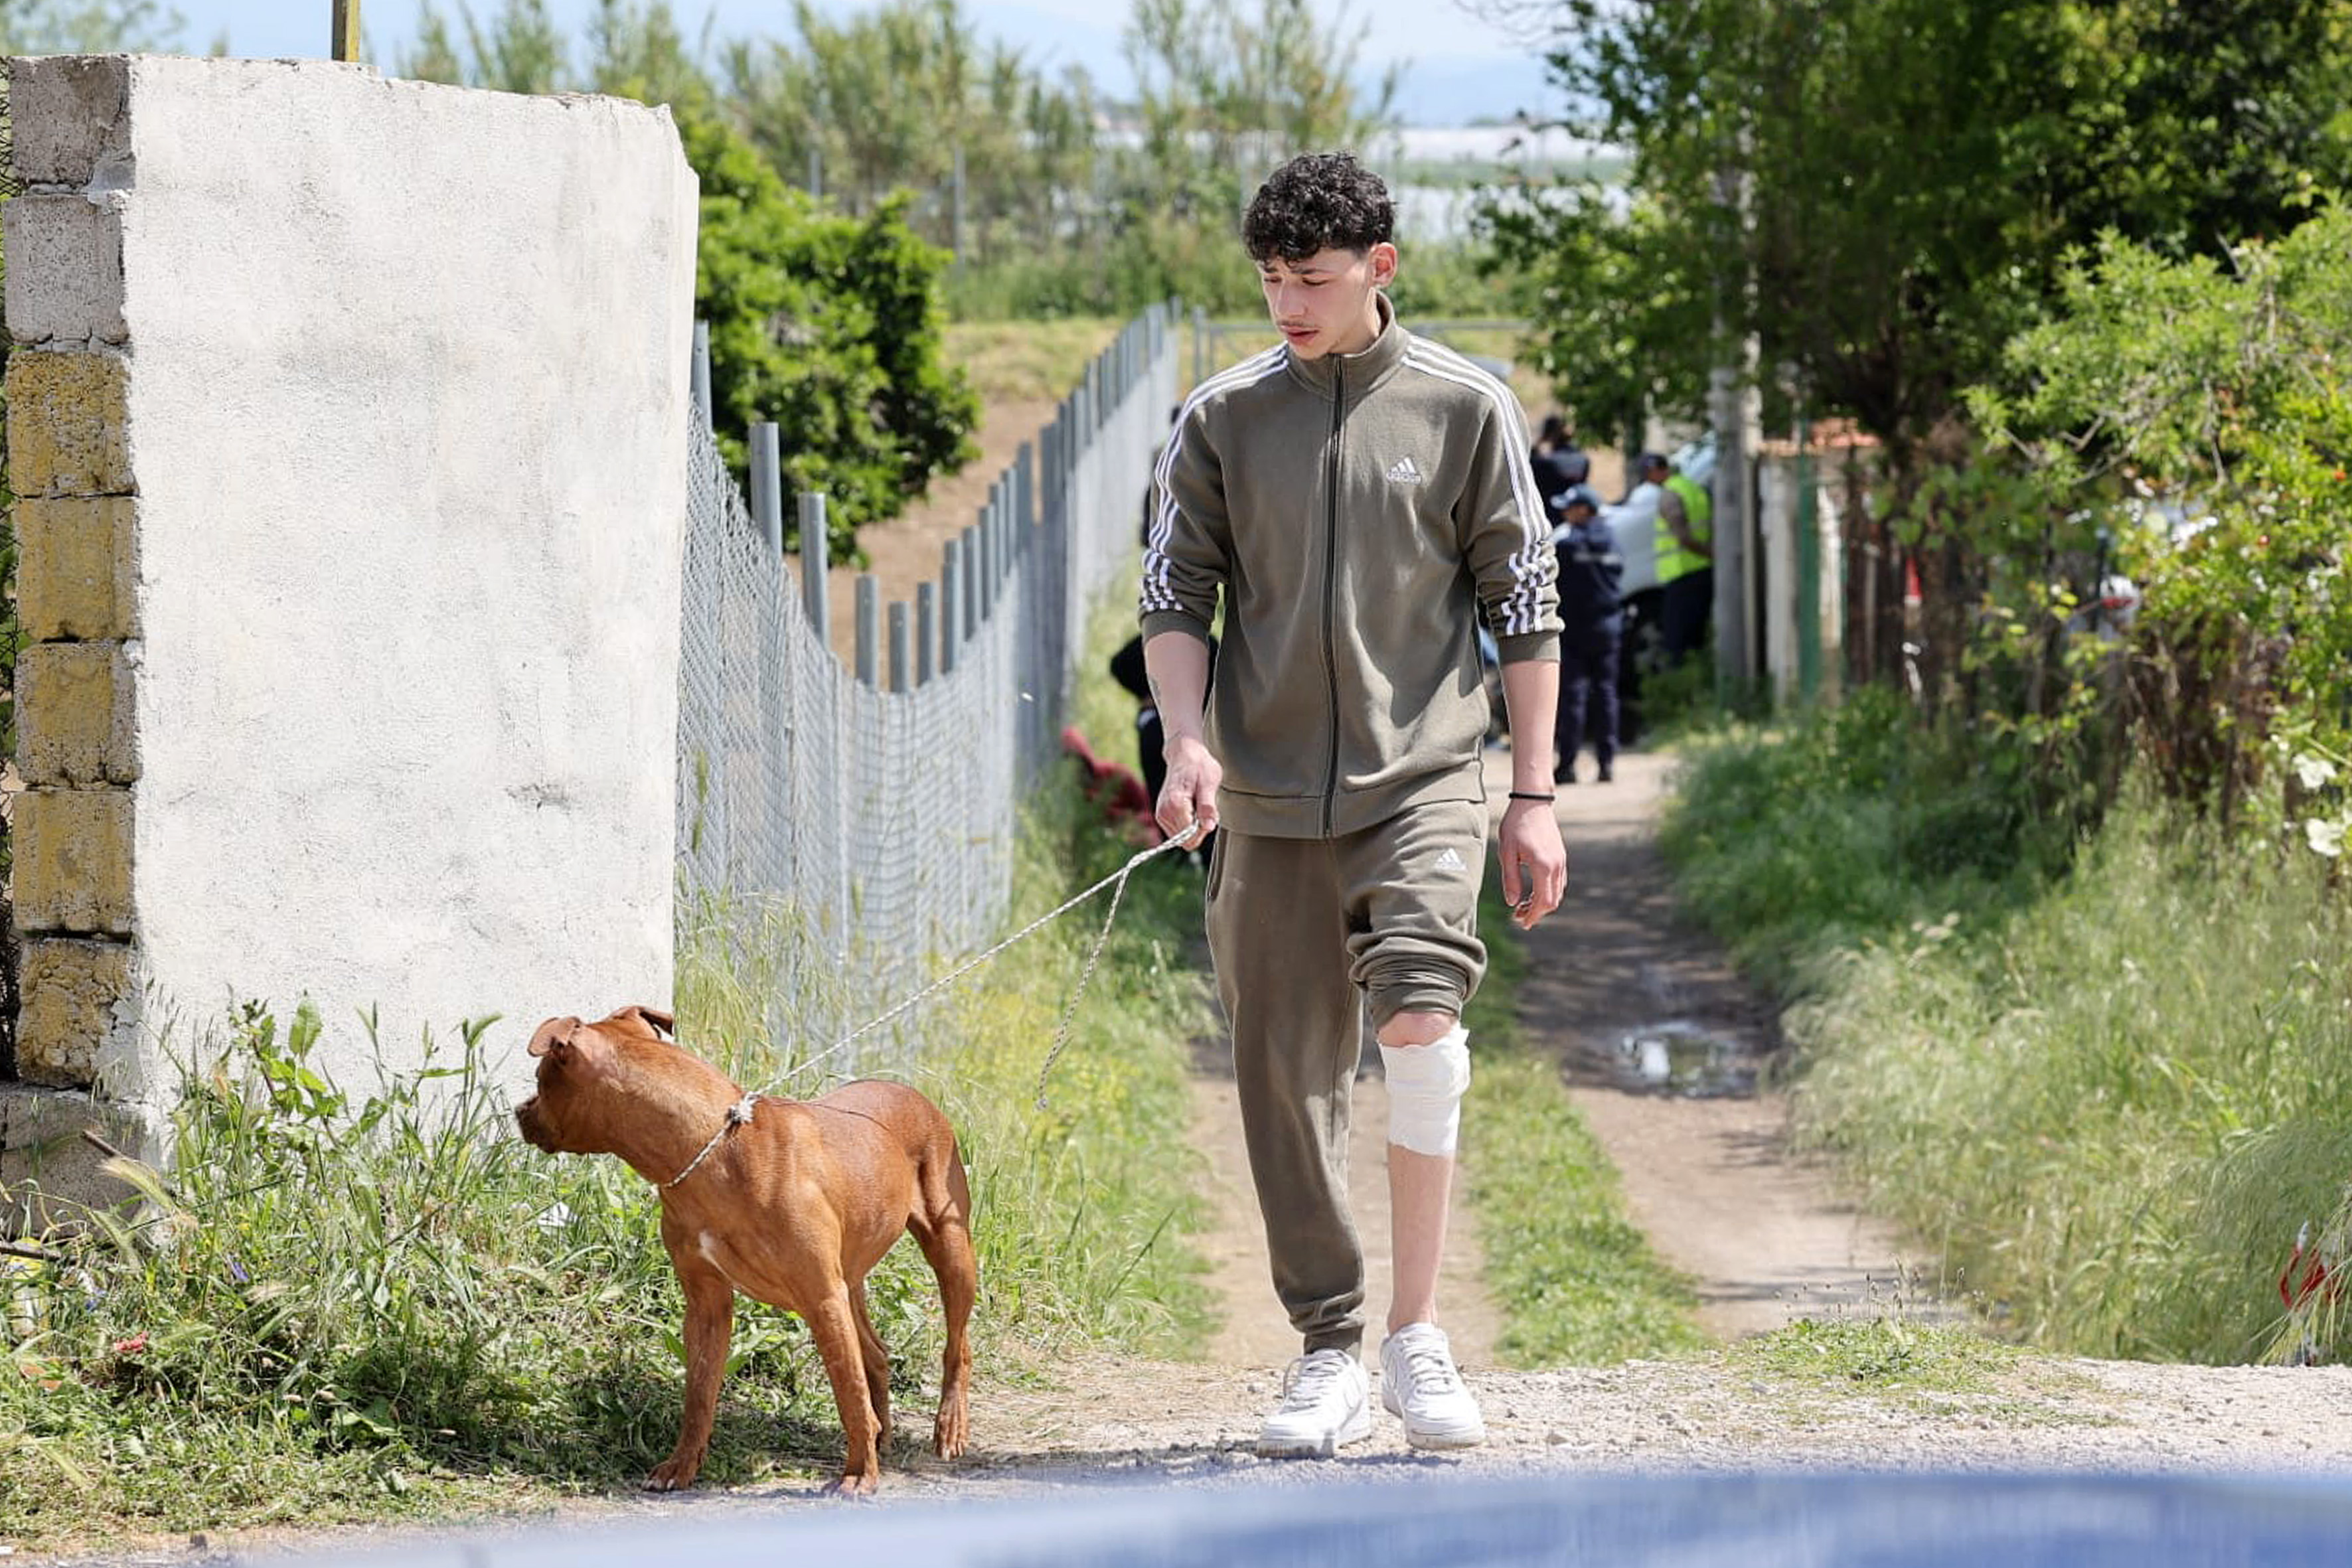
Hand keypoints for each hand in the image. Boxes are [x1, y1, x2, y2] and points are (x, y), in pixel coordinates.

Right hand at [1157, 734, 1221, 844]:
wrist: (1184, 755)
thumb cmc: (1198, 765)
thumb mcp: (1209, 782)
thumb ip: (1208, 807)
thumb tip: (1208, 826)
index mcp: (1175, 804)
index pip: (1190, 837)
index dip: (1203, 829)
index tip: (1208, 813)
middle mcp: (1164, 812)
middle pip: (1185, 840)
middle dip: (1198, 829)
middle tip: (1203, 807)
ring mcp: (1161, 815)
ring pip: (1181, 838)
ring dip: (1193, 826)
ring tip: (1196, 804)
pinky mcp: (1162, 816)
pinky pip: (1178, 832)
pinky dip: (1187, 823)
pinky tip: (1190, 806)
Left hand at [1497, 798, 1567, 928]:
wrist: (1533, 802)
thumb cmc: (1516, 825)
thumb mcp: (1506, 853)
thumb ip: (1511, 879)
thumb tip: (1512, 903)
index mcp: (1543, 866)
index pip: (1542, 901)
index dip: (1533, 916)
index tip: (1521, 923)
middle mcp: (1556, 866)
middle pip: (1552, 901)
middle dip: (1536, 912)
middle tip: (1518, 916)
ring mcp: (1561, 861)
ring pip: (1557, 892)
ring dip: (1542, 903)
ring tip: (1522, 905)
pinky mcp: (1561, 856)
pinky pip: (1559, 882)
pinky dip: (1548, 892)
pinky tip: (1533, 891)